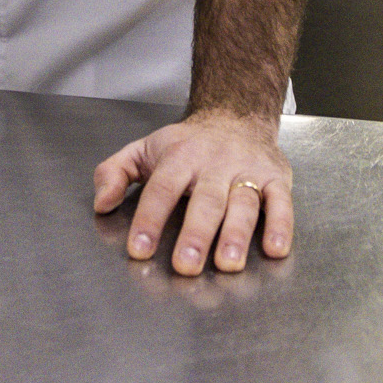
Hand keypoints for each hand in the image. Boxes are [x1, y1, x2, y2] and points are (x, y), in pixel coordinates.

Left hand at [91, 107, 295, 274]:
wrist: (237, 116)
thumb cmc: (187, 144)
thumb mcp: (144, 149)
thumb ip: (115, 172)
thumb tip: (102, 203)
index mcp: (179, 157)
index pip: (162, 188)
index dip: (149, 219)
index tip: (139, 249)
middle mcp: (215, 164)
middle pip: (206, 200)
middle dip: (196, 235)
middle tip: (186, 266)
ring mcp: (247, 171)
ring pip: (243, 203)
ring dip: (236, 235)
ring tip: (227, 264)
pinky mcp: (276, 179)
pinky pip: (281, 202)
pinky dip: (281, 225)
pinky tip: (274, 249)